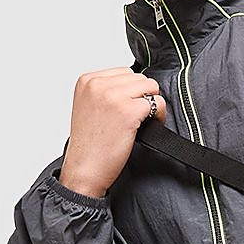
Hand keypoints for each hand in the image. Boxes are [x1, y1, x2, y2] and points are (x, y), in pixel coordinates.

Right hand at [58, 68, 168, 197]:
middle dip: (142, 97)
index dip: (131, 91)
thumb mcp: (88, 107)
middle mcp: (98, 84)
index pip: (123, 72)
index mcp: (87, 80)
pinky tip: (149, 127)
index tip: (128, 108)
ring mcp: (113, 96)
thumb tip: (135, 86)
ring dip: (151, 104)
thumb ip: (105, 91)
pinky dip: (159, 116)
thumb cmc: (88, 146)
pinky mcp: (128, 111)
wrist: (84, 170)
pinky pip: (157, 103)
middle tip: (138, 117)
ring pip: (150, 86)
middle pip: (138, 78)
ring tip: (143, 121)